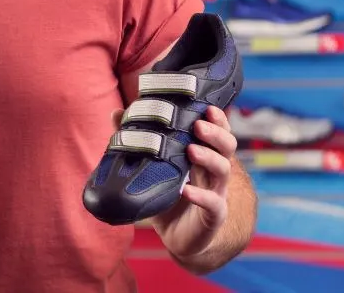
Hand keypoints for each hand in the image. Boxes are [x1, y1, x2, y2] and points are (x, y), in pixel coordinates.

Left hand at [114, 106, 236, 259]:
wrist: (178, 236)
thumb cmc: (168, 196)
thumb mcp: (153, 167)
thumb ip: (137, 140)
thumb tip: (116, 113)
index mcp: (203, 156)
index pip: (218, 133)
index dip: (218, 120)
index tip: (209, 107)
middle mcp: (214, 171)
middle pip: (227, 147)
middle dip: (216, 134)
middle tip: (198, 125)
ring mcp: (217, 193)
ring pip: (223, 170)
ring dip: (209, 158)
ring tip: (191, 150)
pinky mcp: (213, 215)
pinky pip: (213, 204)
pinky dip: (201, 196)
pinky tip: (186, 190)